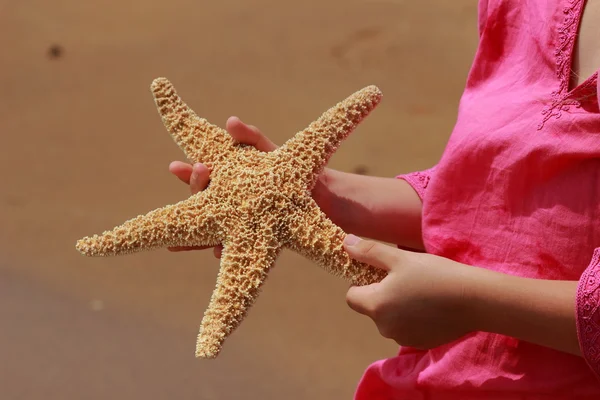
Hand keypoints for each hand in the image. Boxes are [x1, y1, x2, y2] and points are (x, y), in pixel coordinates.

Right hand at [167, 116, 277, 256]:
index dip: (188, 173)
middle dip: (194, 192)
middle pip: (202, 202)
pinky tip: (216, 250)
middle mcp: (229, 204)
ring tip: (184, 219)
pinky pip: (230, 248)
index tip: (174, 166)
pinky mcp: (253, 241)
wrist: (321, 202)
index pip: (203, 177)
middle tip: (197, 175)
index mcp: (229, 180)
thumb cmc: (291, 174)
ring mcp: (237, 224)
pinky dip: (220, 249)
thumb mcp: (272, 154)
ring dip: (195, 228)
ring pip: (210, 228)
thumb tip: (231, 121)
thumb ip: (252, 139)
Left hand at [343, 234, 475, 348]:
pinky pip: (407, 328)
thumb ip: (369, 252)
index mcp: (376, 306)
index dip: (361, 283)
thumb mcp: (399, 258)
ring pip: (390, 319)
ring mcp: (403, 339)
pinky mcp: (421, 343)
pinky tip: (432, 306)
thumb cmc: (434, 274)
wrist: (474, 300)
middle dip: (381, 294)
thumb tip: (346, 244)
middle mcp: (384, 328)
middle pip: (372, 308)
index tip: (380, 273)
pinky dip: (413, 318)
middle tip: (404, 278)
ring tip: (420, 291)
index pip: (351, 296)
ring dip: (397, 307)